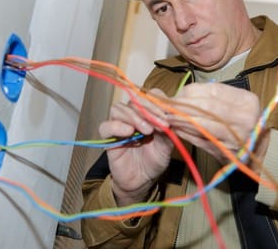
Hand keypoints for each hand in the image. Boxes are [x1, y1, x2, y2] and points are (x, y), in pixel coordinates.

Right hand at [99, 89, 173, 205]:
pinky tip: (129, 132)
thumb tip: (171, 115)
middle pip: (134, 99)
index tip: (167, 116)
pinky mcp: (108, 137)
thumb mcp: (167, 144)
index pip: (150, 96)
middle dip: (148, 109)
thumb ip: (169, 129)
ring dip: (134, 117)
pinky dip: (117, 126)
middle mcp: (133, 115)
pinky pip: (106, 126)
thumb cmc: (155, 160)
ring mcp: (119, 124)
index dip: (158, 102)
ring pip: (119, 109)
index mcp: (148, 113)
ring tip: (147, 131)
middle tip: (159, 123)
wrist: (142, 180)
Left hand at [168, 83, 263, 164]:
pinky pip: (202, 140)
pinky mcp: (228, 152)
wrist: (256, 152)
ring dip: (181, 120)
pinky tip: (177, 130)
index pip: (213, 90)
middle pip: (206, 107)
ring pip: (202, 124)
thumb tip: (180, 94)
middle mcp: (246, 118)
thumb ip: (210, 97)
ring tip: (168, 117)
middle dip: (183, 105)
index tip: (176, 94)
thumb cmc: (241, 124)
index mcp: (247, 100)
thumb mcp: (234, 105)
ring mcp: (238, 136)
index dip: (191, 92)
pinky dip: (186, 134)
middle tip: (166, 106)